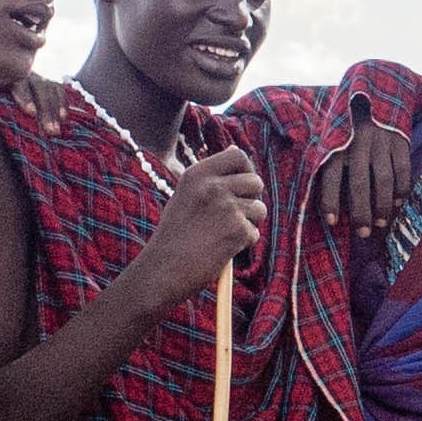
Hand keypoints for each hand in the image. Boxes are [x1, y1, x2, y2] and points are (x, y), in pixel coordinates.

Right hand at [136, 146, 266, 291]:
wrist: (162, 270)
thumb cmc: (175, 235)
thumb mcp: (186, 196)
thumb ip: (210, 176)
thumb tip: (235, 150)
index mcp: (197, 174)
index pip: (238, 156)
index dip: (246, 170)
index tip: (241, 186)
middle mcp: (212, 186)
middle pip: (255, 182)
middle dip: (251, 199)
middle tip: (233, 216)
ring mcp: (226, 208)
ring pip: (259, 209)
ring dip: (248, 223)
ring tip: (223, 235)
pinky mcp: (237, 231)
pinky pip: (254, 233)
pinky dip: (242, 244)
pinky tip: (220, 250)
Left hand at [317, 108, 417, 233]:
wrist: (379, 88)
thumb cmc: (348, 122)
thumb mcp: (332, 133)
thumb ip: (327, 158)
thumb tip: (319, 193)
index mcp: (336, 143)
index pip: (330, 176)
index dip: (330, 201)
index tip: (331, 223)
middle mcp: (357, 144)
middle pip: (359, 183)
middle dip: (361, 211)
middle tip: (363, 233)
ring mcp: (381, 142)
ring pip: (383, 180)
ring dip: (383, 205)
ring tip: (382, 223)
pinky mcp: (400, 141)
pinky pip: (403, 170)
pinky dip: (401, 189)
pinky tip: (398, 203)